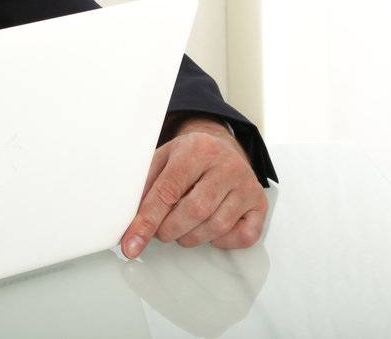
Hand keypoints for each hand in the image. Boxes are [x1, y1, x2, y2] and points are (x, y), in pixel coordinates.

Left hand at [120, 119, 267, 257]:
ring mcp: (247, 185)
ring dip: (191, 237)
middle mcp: (227, 165)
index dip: (147, 220)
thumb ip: (146, 185)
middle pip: (195, 211)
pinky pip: (243, 236)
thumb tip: (131, 223)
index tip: (132, 242)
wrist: (222, 147)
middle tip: (160, 231)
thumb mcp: (162, 158)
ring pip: (216, 226)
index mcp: (197, 149)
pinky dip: (222, 242)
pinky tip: (209, 230)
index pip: (168, 190)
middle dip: (169, 230)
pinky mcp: (260, 204)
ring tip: (180, 229)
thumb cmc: (189, 156)